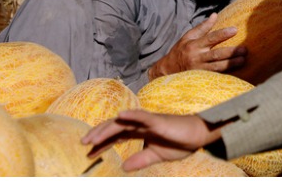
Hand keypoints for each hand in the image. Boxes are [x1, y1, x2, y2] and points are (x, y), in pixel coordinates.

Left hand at [81, 109, 219, 171]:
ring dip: (106, 128)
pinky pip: (142, 115)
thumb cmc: (180, 142)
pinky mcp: (157, 120)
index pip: (116, 136)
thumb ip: (140, 159)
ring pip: (123, 121)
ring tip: (92, 137)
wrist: (199, 135)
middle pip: (114, 127)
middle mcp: (140, 124)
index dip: (102, 143)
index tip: (89, 152)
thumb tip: (123, 167)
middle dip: (98, 134)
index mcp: (140, 131)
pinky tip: (119, 115)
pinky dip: (130, 114)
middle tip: (83, 144)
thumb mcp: (156, 155)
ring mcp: (148, 120)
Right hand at [149, 13, 245, 78]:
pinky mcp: (201, 78)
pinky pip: (215, 75)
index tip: (235, 30)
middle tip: (244, 49)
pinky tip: (236, 71)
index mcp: (194, 45)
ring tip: (243, 60)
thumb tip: (215, 15)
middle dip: (231, 52)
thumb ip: (202, 27)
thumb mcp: (188, 37)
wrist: (167, 70)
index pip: (210, 38)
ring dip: (231, 63)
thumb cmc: (180, 51)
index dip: (223, 34)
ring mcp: (199, 69)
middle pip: (216, 54)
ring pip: (218, 67)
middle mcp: (197, 57)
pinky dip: (226, 73)